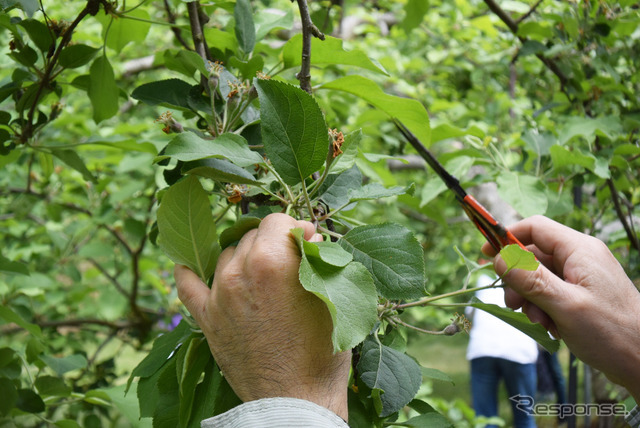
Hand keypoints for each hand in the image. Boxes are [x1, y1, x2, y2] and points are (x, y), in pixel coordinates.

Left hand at [175, 213, 349, 419]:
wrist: (296, 400)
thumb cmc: (322, 350)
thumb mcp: (330, 296)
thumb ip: (316, 256)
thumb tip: (307, 233)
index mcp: (272, 261)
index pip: (277, 221)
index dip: (295, 229)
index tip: (305, 242)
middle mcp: (239, 272)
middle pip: (253, 235)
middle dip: (272, 243)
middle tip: (288, 263)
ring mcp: (218, 295)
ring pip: (227, 254)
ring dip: (244, 257)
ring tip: (261, 275)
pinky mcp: (206, 318)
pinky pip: (188, 284)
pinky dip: (189, 271)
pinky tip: (190, 264)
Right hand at [483, 215, 639, 400]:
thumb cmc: (612, 332)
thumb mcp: (565, 305)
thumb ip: (531, 279)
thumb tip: (499, 258)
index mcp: (580, 249)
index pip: (535, 227)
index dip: (507, 237)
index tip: (486, 256)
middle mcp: (581, 257)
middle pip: (533, 255)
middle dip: (518, 280)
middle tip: (513, 304)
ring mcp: (582, 275)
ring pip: (539, 276)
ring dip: (530, 298)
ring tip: (539, 322)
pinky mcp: (582, 293)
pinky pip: (550, 292)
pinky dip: (543, 307)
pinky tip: (551, 327)